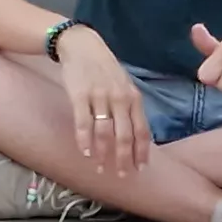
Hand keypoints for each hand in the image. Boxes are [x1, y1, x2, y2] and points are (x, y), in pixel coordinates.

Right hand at [54, 26, 149, 173]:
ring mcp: (100, 97)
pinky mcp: (80, 95)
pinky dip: (85, 139)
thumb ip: (129, 107)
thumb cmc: (103, 68)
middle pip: (125, 136)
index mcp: (133, 98)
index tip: (140, 168)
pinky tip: (86, 152)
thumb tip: (134, 134)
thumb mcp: (123, 85)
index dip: (141, 151)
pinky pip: (84, 122)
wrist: (82, 46)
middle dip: (124, 158)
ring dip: (104, 154)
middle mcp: (119, 99)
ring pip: (105, 132)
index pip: (141, 130)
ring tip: (102, 168)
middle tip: (122, 175)